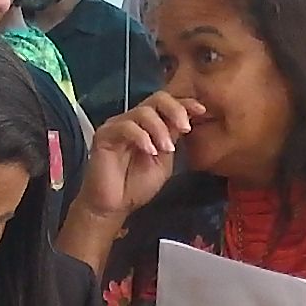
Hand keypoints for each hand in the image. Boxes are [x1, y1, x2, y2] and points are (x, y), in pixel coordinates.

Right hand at [78, 92, 197, 222]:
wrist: (114, 205)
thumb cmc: (137, 185)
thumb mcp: (164, 161)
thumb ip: (172, 140)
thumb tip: (186, 121)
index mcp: (150, 126)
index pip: (167, 105)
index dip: (185, 104)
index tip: (202, 110)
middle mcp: (133, 121)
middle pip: (156, 99)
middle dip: (175, 110)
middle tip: (186, 127)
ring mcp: (118, 126)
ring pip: (143, 112)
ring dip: (160, 128)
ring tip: (167, 149)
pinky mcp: (104, 135)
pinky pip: (125, 127)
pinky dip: (142, 137)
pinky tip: (149, 151)